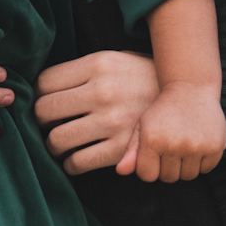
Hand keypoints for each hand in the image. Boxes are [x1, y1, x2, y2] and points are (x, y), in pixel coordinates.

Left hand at [34, 51, 158, 175]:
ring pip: (57, 139)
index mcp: (98, 64)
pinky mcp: (121, 149)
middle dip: (40, 120)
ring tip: (58, 145)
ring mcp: (112, 121)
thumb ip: (81, 71)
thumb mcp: (114, 60)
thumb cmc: (141, 77)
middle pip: (45, 110)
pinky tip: (74, 160)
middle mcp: (103, 91)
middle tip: (46, 125)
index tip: (42, 102)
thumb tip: (41, 90)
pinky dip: (70, 165)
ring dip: (52, 146)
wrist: (187, 97)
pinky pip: (79, 162)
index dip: (38, 94)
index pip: (45, 83)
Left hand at [116, 81, 225, 183]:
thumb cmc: (163, 110)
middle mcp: (174, 144)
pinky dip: (202, 162)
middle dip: (168, 168)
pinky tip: (198, 144)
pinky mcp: (215, 146)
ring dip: (185, 166)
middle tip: (171, 148)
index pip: (148, 176)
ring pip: (188, 175)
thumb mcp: (143, 126)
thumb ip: (132, 151)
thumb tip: (121, 171)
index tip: (154, 154)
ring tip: (184, 146)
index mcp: (152, 140)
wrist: (191, 88)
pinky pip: (206, 169)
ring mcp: (196, 146)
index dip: (150, 167)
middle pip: (169, 178)